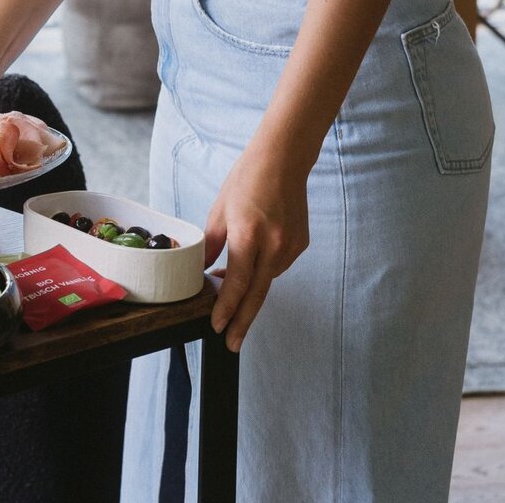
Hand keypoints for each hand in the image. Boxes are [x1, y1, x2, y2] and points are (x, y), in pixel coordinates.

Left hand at [204, 147, 310, 351]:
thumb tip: (203, 272)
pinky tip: (251, 263)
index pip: (238, 284)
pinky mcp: (301, 244)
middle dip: (243, 322)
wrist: (283, 160)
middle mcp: (273, 245)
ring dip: (250, 289)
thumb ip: (211, 245)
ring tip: (229, 288)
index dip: (227, 309)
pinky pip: (278, 266)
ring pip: (267, 280)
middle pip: (257, 294)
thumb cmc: (246, 180)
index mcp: (248, 236)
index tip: (217, 327)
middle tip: (231, 344)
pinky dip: (262, 270)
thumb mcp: (219, 211)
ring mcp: (291, 246)